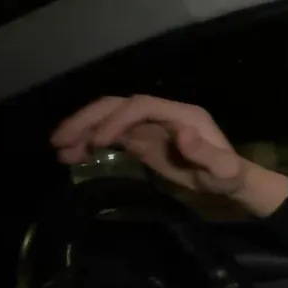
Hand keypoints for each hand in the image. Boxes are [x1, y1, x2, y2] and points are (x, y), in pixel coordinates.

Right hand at [50, 95, 246, 195]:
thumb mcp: (222, 170)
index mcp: (181, 114)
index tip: (100, 141)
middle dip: (88, 119)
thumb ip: (205, 154)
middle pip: (118, 106)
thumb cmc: (227, 176)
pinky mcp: (142, 139)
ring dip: (83, 131)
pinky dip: (90, 143)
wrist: (229, 182)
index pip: (141, 106)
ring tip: (59, 150)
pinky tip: (73, 156)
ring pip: (109, 119)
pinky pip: (111, 136)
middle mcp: (162, 114)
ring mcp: (150, 125)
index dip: (118, 119)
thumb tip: (182, 133)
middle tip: (59, 140)